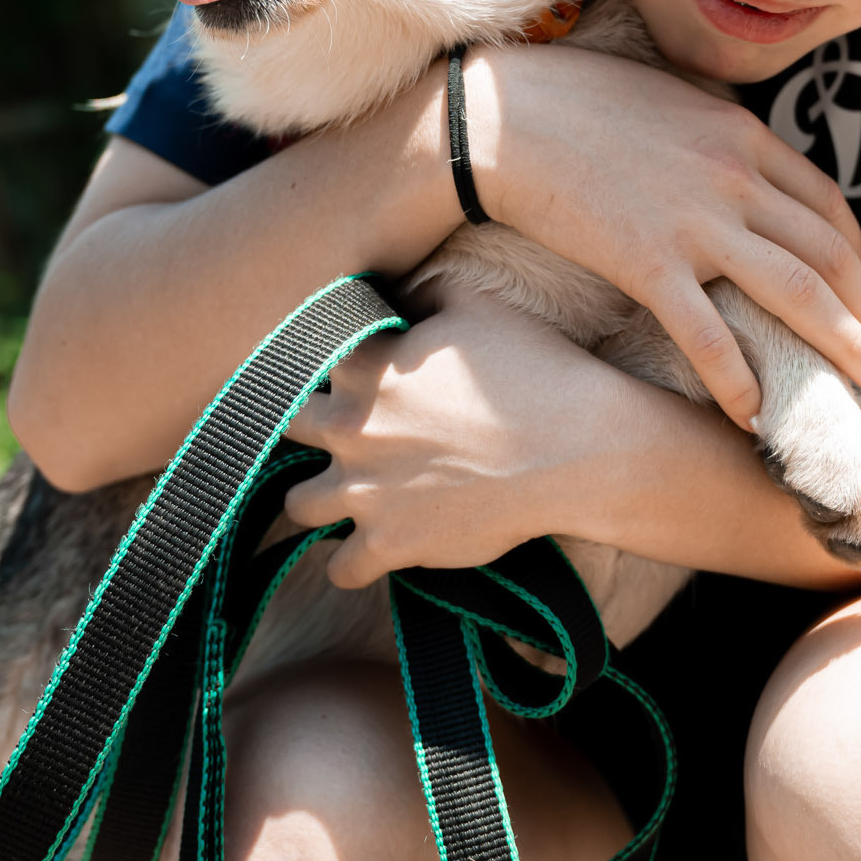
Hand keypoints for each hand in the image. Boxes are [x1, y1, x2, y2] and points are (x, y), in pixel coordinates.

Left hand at [284, 289, 627, 588]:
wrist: (577, 448)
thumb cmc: (534, 369)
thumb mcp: (477, 305)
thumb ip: (425, 294)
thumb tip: (404, 292)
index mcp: (364, 365)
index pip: (305, 362)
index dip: (327, 369)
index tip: (349, 377)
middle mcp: (349, 427)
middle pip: (284, 428)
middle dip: (307, 430)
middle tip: (342, 435)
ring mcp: (363, 490)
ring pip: (297, 503)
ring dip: (316, 499)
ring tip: (343, 497)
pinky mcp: (389, 542)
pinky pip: (341, 569)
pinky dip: (351, 564)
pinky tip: (366, 554)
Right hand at [460, 42, 860, 427]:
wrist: (499, 117)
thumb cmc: (573, 101)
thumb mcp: (669, 101)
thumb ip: (717, 137)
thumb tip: (744, 170)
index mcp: (743, 136)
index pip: (829, 206)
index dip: (860, 257)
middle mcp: (735, 179)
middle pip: (831, 256)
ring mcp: (696, 224)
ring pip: (797, 296)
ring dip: (842, 347)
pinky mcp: (648, 264)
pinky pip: (710, 336)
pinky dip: (739, 381)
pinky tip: (754, 415)